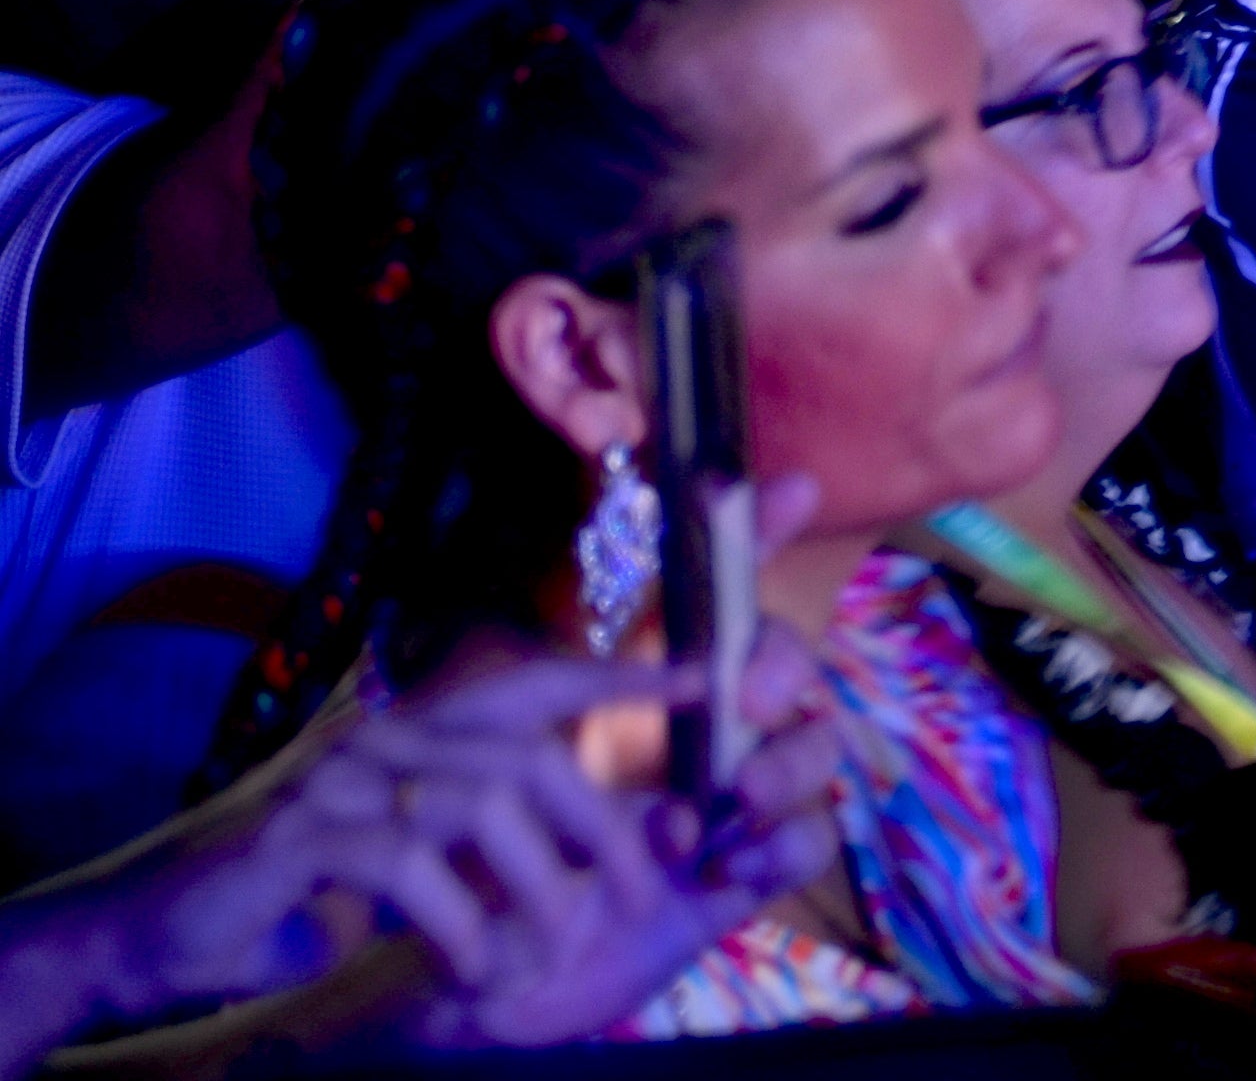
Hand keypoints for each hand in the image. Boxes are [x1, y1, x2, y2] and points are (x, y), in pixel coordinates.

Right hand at [113, 632, 838, 1051]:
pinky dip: (454, 917)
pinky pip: (405, 863)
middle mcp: (386, 740)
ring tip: (555, 950)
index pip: (533, 683)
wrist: (166, 934)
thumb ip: (497, 848)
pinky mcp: (300, 837)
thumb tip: (619, 849)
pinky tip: (471, 964)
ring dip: (535, 885)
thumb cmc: (304, 902)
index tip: (700, 682)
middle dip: (601, 826)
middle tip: (640, 896)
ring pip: (481, 802)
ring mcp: (340, 781)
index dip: (616, 681)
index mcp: (419, 735)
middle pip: (530, 755)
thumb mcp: (421, 869)